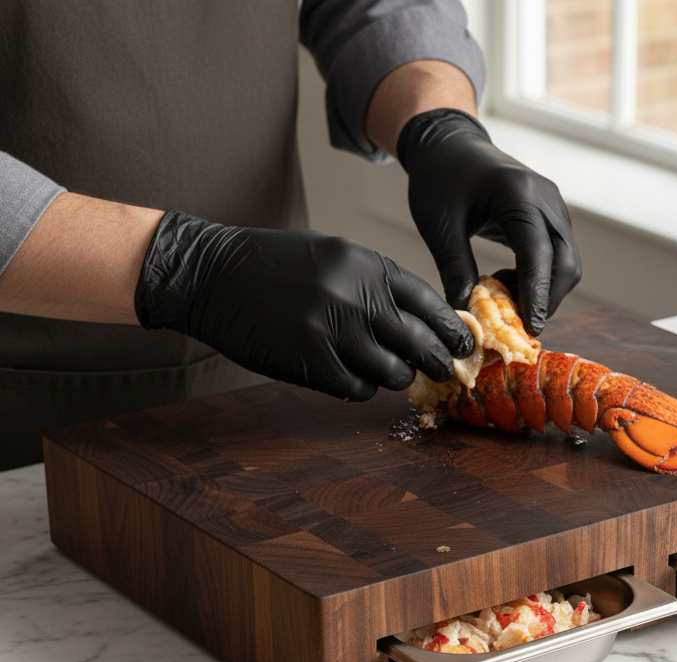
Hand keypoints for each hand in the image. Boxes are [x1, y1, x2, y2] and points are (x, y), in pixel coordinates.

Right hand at [134, 211, 473, 400]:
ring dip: (396, 378)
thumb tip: (421, 321)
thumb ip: (376, 283)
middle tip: (444, 372)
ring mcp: (334, 332)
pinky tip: (352, 377)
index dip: (451, 327)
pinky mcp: (312, 363)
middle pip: (420, 343)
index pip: (428, 302)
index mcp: (366, 265)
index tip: (463, 343)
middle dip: (438, 362)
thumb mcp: (333, 255)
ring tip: (388, 372)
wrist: (212, 275)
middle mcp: (356, 297)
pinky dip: (361, 387)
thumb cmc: (275, 265)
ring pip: (392, 373)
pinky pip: (357, 389)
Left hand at [397, 109, 581, 336]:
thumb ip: (454, 268)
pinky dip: (537, 280)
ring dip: (542, 292)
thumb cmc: (440, 178)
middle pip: (564, 263)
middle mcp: (546, 200)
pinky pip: (556, 259)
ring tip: (501, 298)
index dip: (537, 292)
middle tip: (514, 327)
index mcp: (518, 193)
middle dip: (546, 300)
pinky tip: (505, 282)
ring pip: (565, 265)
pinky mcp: (550, 220)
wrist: (449, 145)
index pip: (538, 251)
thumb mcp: (438, 225)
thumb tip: (467, 315)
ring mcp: (553, 209)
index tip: (530, 327)